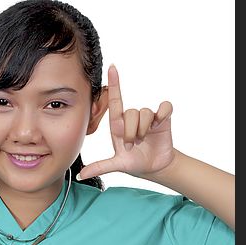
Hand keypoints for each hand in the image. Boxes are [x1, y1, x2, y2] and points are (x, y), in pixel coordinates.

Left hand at [77, 64, 174, 180]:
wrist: (155, 167)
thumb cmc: (135, 163)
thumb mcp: (117, 165)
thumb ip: (99, 167)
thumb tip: (81, 175)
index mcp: (119, 125)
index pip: (116, 101)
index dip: (115, 84)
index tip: (112, 67)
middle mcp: (132, 118)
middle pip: (131, 113)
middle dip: (132, 132)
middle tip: (133, 144)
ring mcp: (148, 118)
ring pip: (145, 112)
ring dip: (145, 129)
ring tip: (144, 140)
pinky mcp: (163, 118)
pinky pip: (164, 107)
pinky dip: (163, 114)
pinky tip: (160, 124)